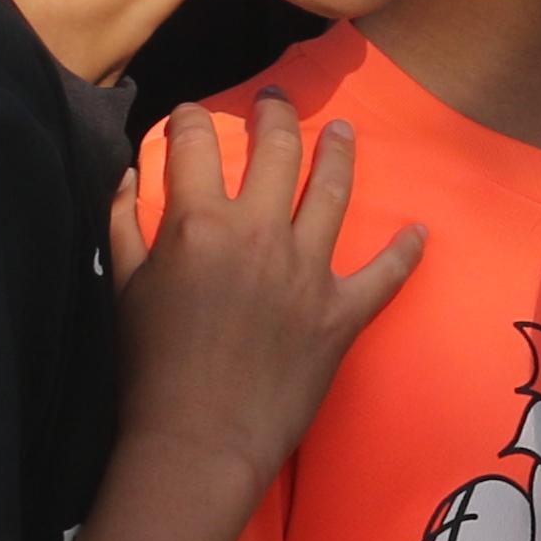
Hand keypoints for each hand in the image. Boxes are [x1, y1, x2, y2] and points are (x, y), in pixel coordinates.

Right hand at [117, 101, 423, 494]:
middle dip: (275, 114)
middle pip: (275, 150)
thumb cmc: (150, 370)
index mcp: (198, 224)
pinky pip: (385, 273)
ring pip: (332, 190)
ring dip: (339, 153)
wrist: (199, 441)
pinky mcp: (342, 312)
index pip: (192, 145)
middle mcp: (258, 233)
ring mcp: (308, 270)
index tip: (191, 115)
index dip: (189, 121)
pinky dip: (405, 252)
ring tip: (343, 132)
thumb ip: (124, 225)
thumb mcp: (121, 289)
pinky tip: (419, 231)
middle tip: (277, 99)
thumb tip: (129, 176)